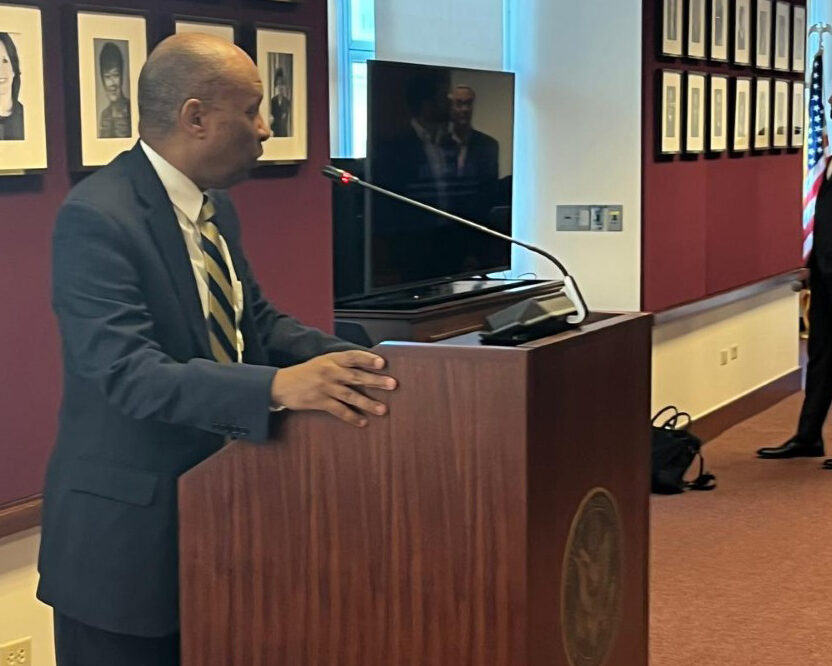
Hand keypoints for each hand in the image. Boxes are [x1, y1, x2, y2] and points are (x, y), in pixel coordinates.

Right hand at [270, 351, 396, 426]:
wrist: (282, 384)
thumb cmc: (306, 372)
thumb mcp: (323, 361)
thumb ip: (342, 363)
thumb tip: (366, 366)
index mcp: (332, 359)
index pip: (353, 356)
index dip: (368, 359)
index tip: (382, 363)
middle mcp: (330, 372)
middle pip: (356, 376)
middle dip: (376, 380)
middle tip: (393, 384)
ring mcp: (325, 387)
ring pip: (351, 395)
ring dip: (368, 403)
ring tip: (383, 409)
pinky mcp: (320, 402)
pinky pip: (339, 410)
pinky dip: (352, 417)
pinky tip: (363, 422)